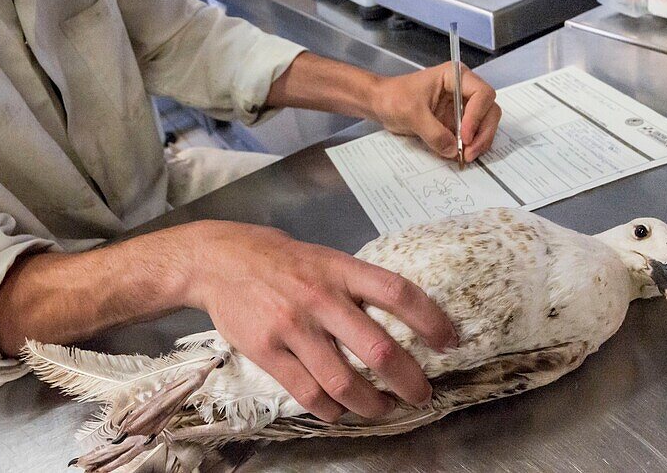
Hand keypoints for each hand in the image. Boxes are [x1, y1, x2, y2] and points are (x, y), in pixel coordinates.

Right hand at [183, 221, 457, 421]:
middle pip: (379, 348)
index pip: (398, 293)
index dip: (431, 319)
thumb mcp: (323, 257)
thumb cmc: (278, 259)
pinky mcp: (266, 351)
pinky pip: (309, 394)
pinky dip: (331, 410)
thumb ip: (354, 284)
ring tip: (384, 408)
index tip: (449, 341)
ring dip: (373, 405)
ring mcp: (292, 327)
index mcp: (340, 269)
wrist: (217, 261)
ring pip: (345, 382)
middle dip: (410, 380)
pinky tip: (340, 409)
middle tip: (422, 393)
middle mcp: (320, 297)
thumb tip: (400, 318)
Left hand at [370, 63, 500, 160]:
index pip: (482, 94)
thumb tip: (453, 151)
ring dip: (479, 142)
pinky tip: (460, 156)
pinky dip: (469, 147)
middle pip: (489, 110)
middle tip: (469, 153)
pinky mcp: (456, 122)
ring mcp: (461, 107)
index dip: (477, 116)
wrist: (380, 103)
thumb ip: (434, 132)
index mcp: (455, 76)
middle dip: (482, 133)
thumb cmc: (393, 98)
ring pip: (484, 124)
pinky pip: (471, 135)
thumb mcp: (412, 114)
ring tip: (465, 157)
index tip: (464, 136)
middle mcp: (464, 90)